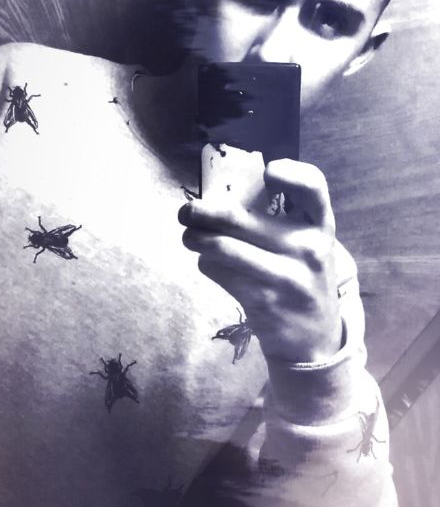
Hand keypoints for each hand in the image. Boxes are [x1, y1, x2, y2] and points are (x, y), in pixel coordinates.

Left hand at [179, 159, 342, 363]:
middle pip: (240, 218)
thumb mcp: (306, 244)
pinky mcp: (263, 300)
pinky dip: (208, 265)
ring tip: (189, 237)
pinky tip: (210, 264)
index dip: (291, 173)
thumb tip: (219, 195)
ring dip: (195, 239)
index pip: (314, 187)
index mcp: (320, 226)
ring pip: (222, 247)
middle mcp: (308, 248)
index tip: (267, 171)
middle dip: (202, 212)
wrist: (314, 335)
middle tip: (186, 212)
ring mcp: (286, 276)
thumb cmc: (301, 276)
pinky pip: (221, 272)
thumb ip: (281, 219)